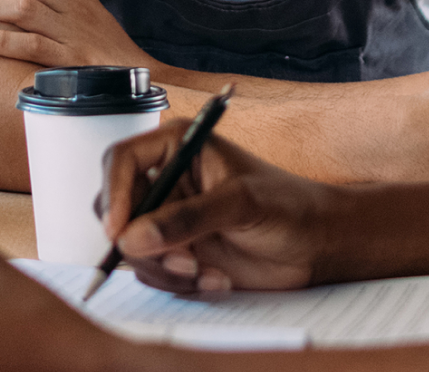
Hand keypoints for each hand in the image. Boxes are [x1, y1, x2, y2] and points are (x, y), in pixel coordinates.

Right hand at [99, 126, 332, 295]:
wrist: (315, 244)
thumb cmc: (288, 206)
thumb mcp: (241, 204)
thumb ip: (188, 217)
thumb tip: (132, 237)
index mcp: (178, 146)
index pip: (121, 161)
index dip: (114, 195)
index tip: (120, 232)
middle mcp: (167, 180)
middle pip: (116, 210)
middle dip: (140, 242)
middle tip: (180, 261)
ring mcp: (169, 219)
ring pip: (130, 248)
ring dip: (164, 268)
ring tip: (204, 272)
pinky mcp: (176, 251)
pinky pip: (152, 272)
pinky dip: (177, 282)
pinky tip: (215, 279)